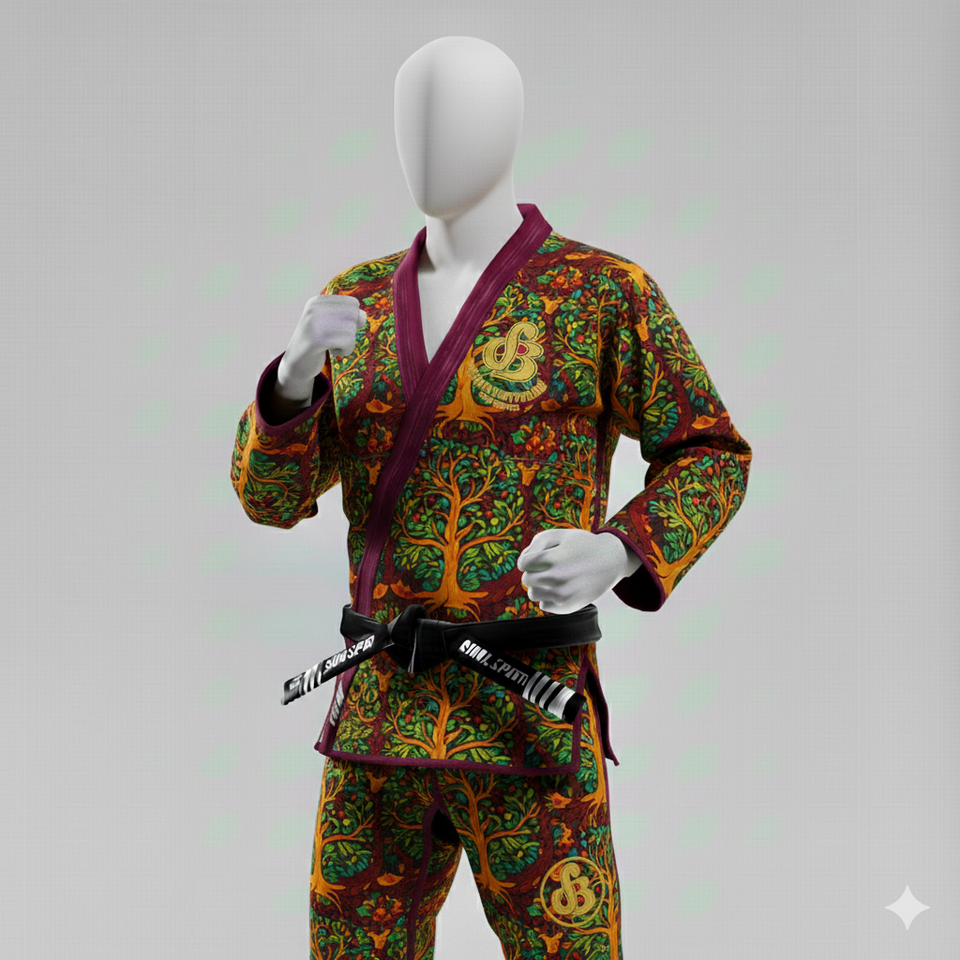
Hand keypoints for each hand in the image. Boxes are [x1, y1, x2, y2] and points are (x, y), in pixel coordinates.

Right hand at [278, 294, 366, 390]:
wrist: (296, 364)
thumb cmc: (319, 343)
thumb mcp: (332, 324)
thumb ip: (349, 316)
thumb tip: (362, 316)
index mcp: (317, 301)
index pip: (352, 303)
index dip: (351, 320)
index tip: (335, 329)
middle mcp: (314, 308)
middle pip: (354, 315)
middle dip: (350, 331)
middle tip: (334, 339)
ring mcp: (314, 323)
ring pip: (352, 330)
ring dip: (347, 343)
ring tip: (330, 346)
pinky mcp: (317, 340)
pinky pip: (347, 342)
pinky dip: (345, 350)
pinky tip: (331, 352)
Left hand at [517, 529, 636, 614]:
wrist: (611, 560)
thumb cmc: (582, 545)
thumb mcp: (559, 534)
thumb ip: (535, 544)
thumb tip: (522, 564)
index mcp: (552, 559)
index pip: (523, 564)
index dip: (530, 559)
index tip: (542, 557)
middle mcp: (556, 578)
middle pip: (527, 579)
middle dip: (534, 572)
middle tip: (550, 567)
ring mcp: (563, 595)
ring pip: (533, 594)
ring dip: (540, 586)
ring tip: (555, 577)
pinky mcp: (568, 607)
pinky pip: (544, 605)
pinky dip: (549, 598)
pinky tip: (562, 588)